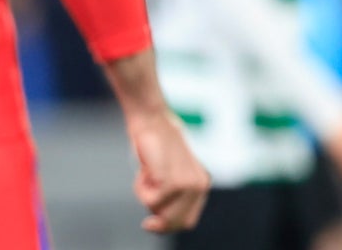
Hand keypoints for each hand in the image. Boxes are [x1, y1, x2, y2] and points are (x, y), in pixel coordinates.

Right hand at [127, 109, 210, 233]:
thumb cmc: (153, 140)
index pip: (187, 219)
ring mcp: (188, 185)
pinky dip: (140, 188)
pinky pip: (150, 200)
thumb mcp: (167, 168)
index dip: (168, 225)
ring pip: (160, 212)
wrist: (150, 117)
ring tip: (146, 173)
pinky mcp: (173, 182)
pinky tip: (144, 169)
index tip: (150, 223)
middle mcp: (199, 186)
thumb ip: (170, 189)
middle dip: (158, 220)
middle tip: (146, 214)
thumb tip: (159, 218)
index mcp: (201, 183)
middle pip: (176, 222)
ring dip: (145, 196)